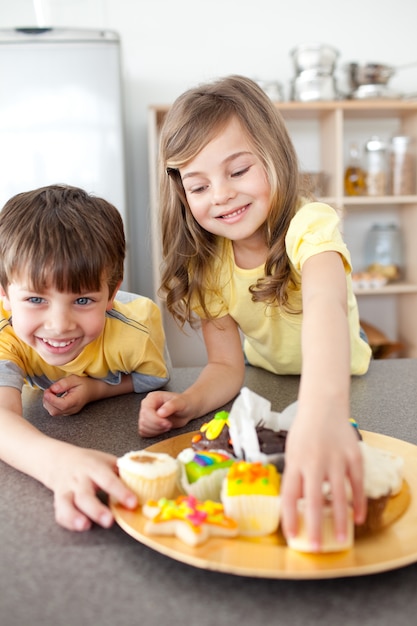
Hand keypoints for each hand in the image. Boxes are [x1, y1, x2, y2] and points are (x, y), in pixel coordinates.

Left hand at [43, 376, 99, 415]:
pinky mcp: (65, 412)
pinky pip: (54, 411)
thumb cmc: (84, 384)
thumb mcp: (75, 379)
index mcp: (76, 401)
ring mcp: (69, 412)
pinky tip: (53, 397)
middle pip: (55, 411)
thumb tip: (53, 389)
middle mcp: (72, 409)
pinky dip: (50, 404)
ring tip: (51, 393)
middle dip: (47, 401)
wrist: (92, 390)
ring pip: (53, 412)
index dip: (51, 399)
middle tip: (48, 390)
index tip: (48, 390)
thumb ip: (64, 383)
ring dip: (48, 403)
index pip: (62, 405)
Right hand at [49, 445, 137, 530]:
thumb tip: (148, 484)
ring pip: (67, 504)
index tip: (133, 503)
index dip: (121, 492)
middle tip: (109, 521)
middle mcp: (79, 479)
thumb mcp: (107, 461)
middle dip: (96, 509)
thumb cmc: (90, 462)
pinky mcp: (59, 500)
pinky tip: (78, 527)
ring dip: (75, 516)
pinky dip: (68, 521)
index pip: (109, 480)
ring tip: (85, 526)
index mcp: (94, 467)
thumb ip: (123, 473)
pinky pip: (60, 512)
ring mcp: (67, 489)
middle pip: (85, 494)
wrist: (60, 459)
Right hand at [138, 391, 193, 436]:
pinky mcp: (148, 424)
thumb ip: (171, 406)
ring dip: (155, 431)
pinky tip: (163, 430)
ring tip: (167, 426)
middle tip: (169, 425)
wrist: (187, 409)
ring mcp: (147, 415)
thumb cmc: (184, 403)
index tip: (167, 424)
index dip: (155, 420)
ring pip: (143, 428)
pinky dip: (153, 434)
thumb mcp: (180, 403)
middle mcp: (147, 406)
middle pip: (143, 420)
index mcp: (152, 398)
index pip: (146, 411)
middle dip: (157, 426)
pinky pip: (144, 432)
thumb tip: (160, 413)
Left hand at [281, 411, 366, 550]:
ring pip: (339, 495)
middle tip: (316, 546)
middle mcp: (314, 461)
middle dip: (315, 526)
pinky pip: (357, 484)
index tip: (291, 534)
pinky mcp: (353, 456)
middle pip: (314, 500)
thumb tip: (297, 504)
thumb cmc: (305, 430)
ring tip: (342, 539)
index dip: (289, 517)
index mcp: (296, 462)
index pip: (290, 495)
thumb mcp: (291, 452)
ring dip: (341, 520)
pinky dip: (358, 503)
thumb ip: (295, 476)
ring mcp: (335, 459)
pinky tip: (358, 518)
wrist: (323, 406)